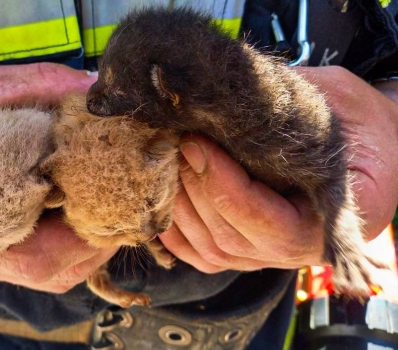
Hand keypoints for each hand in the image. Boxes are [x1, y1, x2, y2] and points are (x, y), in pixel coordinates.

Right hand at [0, 63, 116, 292]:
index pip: (36, 257)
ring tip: (108, 203)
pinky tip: (79, 208)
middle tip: (123, 200)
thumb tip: (91, 88)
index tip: (113, 198)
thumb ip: (32, 86)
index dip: (84, 236)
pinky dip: (68, 244)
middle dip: (96, 241)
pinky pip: (36, 264)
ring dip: (86, 246)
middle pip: (50, 273)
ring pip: (48, 274)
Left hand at [160, 66, 397, 273]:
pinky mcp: (245, 252)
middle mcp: (298, 252)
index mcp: (331, 222)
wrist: (368, 147)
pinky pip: (200, 255)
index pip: (266, 220)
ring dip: (178, 207)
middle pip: (228, 236)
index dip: (222, 182)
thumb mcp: (341, 101)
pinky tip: (160, 198)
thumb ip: (293, 105)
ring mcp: (268, 256)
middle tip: (173, 143)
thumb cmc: (360, 123)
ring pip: (209, 249)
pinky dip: (174, 232)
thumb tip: (223, 102)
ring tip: (164, 162)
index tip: (195, 143)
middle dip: (194, 188)